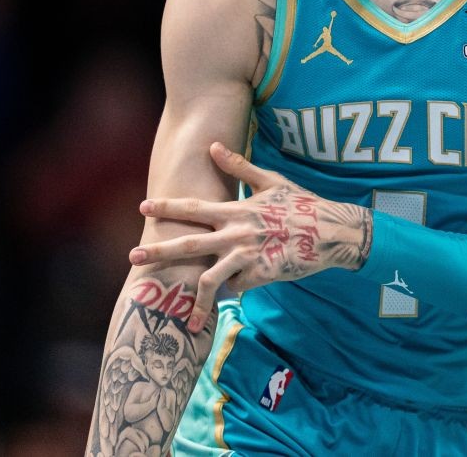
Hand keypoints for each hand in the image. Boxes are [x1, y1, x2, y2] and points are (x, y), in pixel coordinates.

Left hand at [129, 142, 371, 331]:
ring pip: (211, 279)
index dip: (167, 206)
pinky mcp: (262, 276)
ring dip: (196, 301)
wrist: (333, 232)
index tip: (143, 207)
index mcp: (237, 210)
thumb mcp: (272, 182)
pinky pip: (239, 288)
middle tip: (133, 257)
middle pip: (190, 244)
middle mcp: (237, 233)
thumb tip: (214, 146)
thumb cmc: (303, 204)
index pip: (194, 207)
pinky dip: (235, 292)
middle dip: (159, 250)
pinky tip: (235, 296)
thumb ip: (240, 168)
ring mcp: (248, 256)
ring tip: (188, 320)